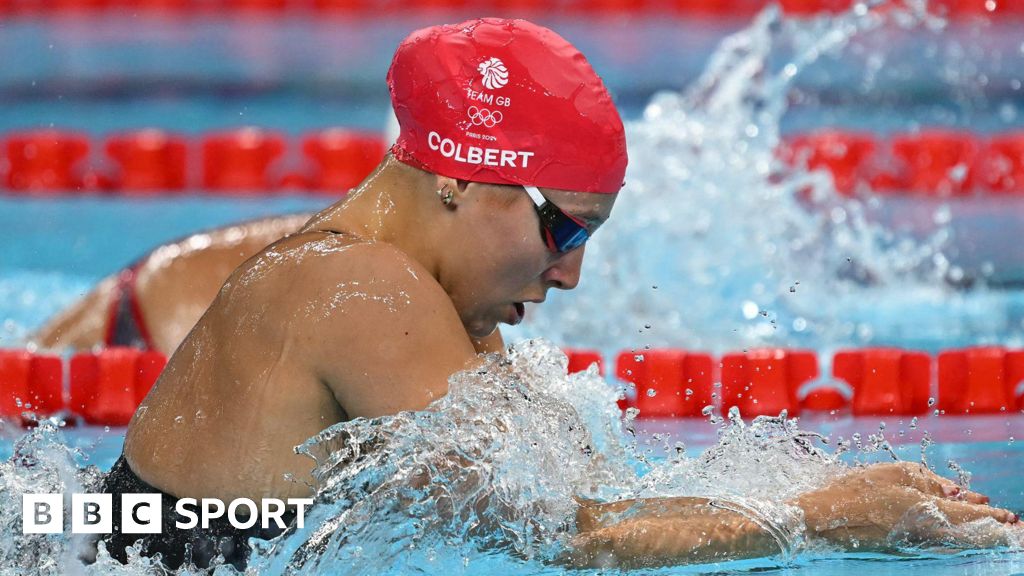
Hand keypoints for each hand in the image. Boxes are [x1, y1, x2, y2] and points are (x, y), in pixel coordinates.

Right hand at [794, 462, 1019, 549]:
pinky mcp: (901, 545)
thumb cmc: (855, 490)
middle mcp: (925, 531)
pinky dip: (948, 530)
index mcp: (925, 510)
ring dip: (969, 527)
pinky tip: (949, 522)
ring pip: (951, 535)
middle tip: (1007, 522)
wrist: (824, 518)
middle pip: (965, 530)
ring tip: (983, 519)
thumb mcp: (893, 473)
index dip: (989, 514)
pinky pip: (934, 537)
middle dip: (986, 524)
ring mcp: (913, 541)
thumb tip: (955, 491)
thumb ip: (928, 480)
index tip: (1008, 516)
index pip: (968, 514)